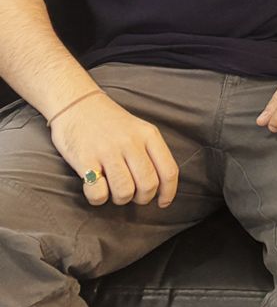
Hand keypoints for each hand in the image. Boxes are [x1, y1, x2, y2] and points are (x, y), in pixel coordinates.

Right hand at [50, 93, 178, 207]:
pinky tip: (95, 187)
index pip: (168, 171)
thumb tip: (161, 186)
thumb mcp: (138, 129)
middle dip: (142, 198)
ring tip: (113, 189)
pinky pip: (99, 193)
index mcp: (148, 134)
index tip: (162, 203)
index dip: (168, 192)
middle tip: (132, 194)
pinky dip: (98, 198)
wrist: (77, 103)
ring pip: (125, 193)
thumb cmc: (109, 122)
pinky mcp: (85, 160)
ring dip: (120, 199)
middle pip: (148, 185)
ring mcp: (108, 151)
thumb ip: (150, 152)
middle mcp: (131, 142)